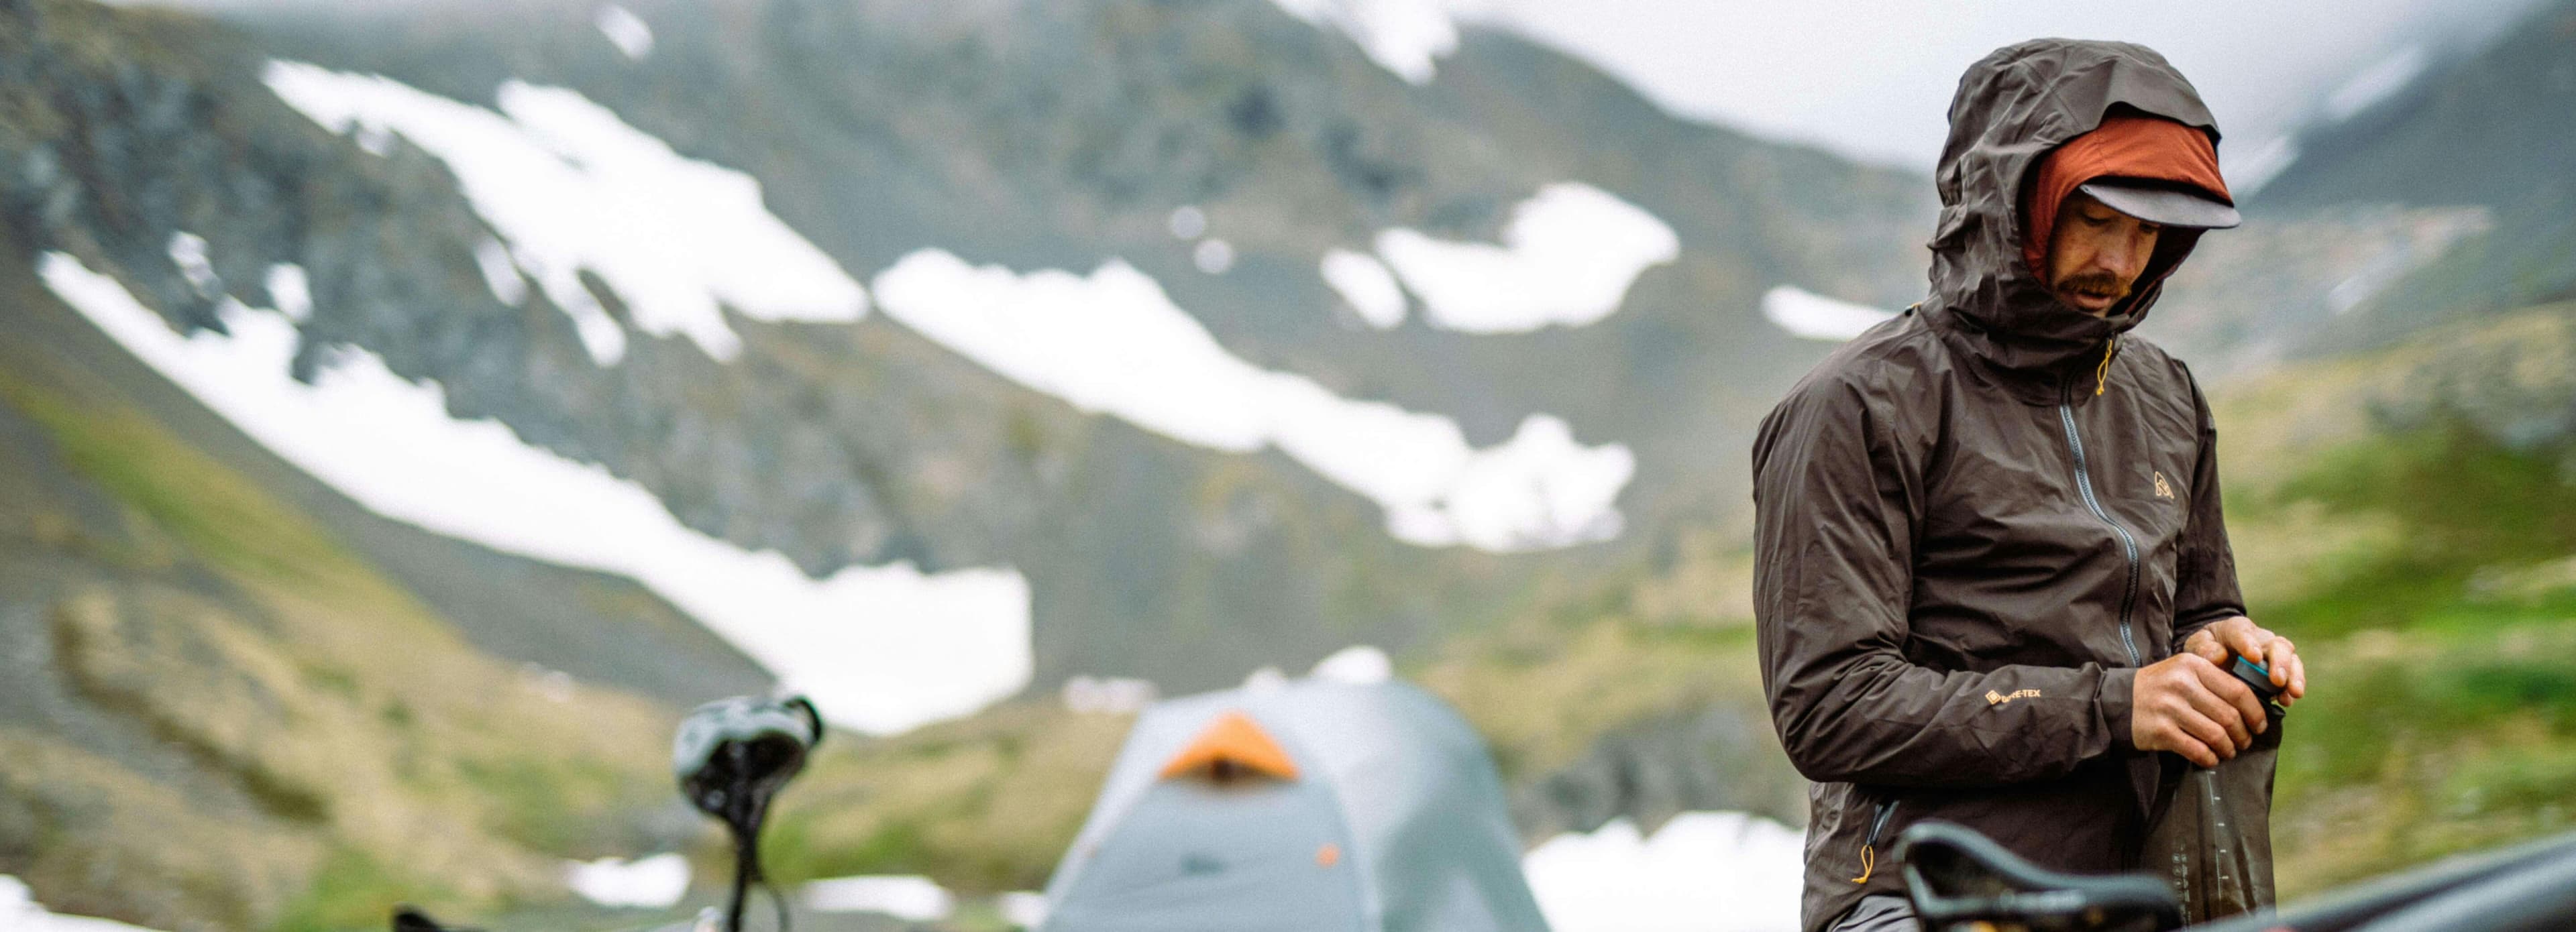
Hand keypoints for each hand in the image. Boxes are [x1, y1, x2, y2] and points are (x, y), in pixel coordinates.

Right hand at [2131, 652, 2267, 767]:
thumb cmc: (2160, 688)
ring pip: (2215, 735)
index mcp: (2193, 665)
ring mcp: (2169, 707)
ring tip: (2228, 751)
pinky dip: (2209, 758)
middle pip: (2229, 715)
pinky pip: (2196, 749)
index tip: (2259, 725)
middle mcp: (2181, 684)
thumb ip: (2214, 680)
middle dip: (2242, 735)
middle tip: (2243, 742)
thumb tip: (2254, 704)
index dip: (2255, 712)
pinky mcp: (2160, 730)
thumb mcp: (2184, 671)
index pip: (2238, 691)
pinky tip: (2210, 758)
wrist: (2117, 701)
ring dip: (2228, 748)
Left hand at [2181, 615, 2305, 704]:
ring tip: (2293, 693)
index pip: (2243, 633)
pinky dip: (2292, 688)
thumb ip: (2204, 648)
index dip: (2249, 644)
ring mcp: (2274, 655)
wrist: (2217, 654)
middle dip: (2280, 663)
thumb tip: (2218, 656)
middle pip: (2277, 645)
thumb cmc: (2206, 648)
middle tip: (2278, 680)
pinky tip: (2287, 701)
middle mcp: (2261, 639)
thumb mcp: (2197, 645)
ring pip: (2291, 660)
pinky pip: (2292, 677)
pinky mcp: (2281, 671)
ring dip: (2294, 677)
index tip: (2253, 657)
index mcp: (2237, 629)